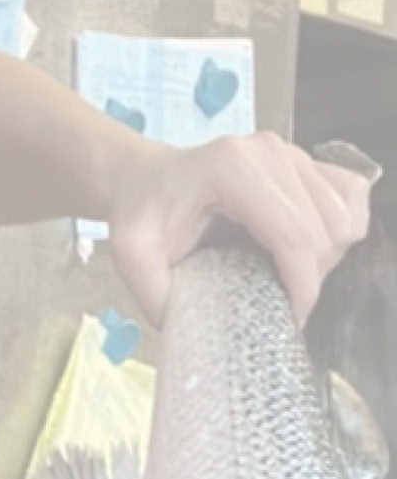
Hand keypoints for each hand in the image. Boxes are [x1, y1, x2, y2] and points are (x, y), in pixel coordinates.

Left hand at [102, 128, 370, 324]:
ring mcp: (293, 153)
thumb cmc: (142, 212)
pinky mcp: (307, 161)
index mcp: (231, 168)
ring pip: (343, 218)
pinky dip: (338, 231)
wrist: (146, 178)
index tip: (288, 318)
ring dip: (324, 258)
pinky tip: (303, 248)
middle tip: (276, 300)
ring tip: (283, 274)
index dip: (300, 285)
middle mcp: (271, 153)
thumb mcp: (130, 252)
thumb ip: (152, 291)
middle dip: (310, 278)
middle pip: (324, 230)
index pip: (292, 234)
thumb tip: (188, 325)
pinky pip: (350, 199)